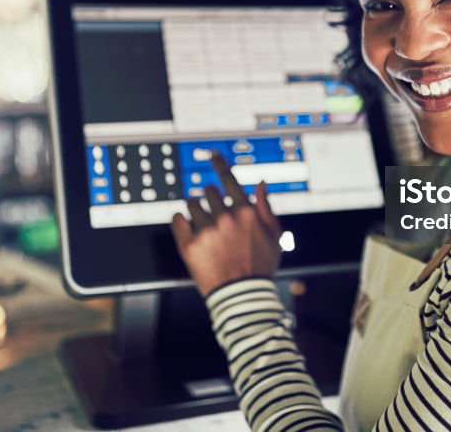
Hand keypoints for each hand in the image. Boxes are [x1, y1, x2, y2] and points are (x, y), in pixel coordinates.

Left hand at [171, 151, 282, 296]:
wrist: (242, 295)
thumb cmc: (261, 265)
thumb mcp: (273, 235)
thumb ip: (265, 206)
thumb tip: (260, 183)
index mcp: (245, 212)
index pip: (228, 179)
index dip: (219, 164)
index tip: (212, 155)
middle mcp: (225, 217)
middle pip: (209, 191)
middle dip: (211, 200)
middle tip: (215, 216)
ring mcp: (205, 231)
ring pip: (192, 204)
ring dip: (196, 210)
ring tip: (204, 227)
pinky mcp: (189, 245)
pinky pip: (177, 219)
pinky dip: (181, 221)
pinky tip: (189, 230)